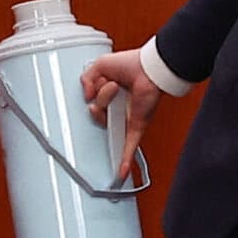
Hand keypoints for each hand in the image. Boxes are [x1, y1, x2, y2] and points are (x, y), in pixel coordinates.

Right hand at [79, 49, 162, 181]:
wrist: (150, 68)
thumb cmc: (130, 64)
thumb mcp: (100, 65)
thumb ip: (87, 79)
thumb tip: (87, 98)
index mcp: (109, 96)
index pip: (92, 104)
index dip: (91, 96)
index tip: (91, 90)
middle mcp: (116, 109)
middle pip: (96, 113)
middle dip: (100, 96)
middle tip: (111, 83)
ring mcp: (125, 119)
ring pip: (104, 121)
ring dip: (106, 100)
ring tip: (117, 87)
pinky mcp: (136, 126)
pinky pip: (128, 146)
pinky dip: (124, 160)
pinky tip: (121, 173)